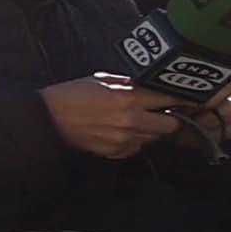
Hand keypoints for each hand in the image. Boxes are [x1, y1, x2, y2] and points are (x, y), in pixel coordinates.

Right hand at [45, 74, 185, 158]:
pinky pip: (137, 148)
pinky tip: (119, 132)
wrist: (46, 118)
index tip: (186, 99)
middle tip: (159, 112)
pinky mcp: (114, 152)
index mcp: (127, 97)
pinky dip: (134, 141)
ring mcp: (123, 139)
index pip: (170, 99)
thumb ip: (130, 84)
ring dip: (151, 130)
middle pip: (170, 125)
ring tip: (134, 121)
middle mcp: (129, 120)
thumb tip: (152, 87)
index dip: (181, 99)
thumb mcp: (102, 79)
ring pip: (154, 138)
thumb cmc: (71, 95)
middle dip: (168, 118)